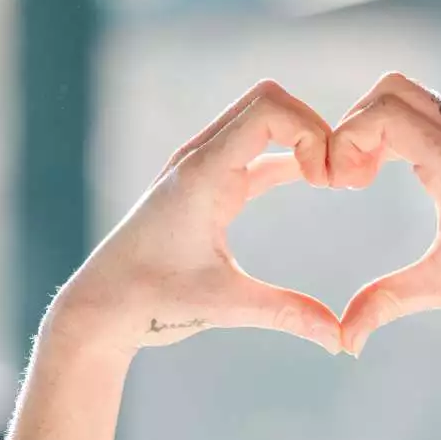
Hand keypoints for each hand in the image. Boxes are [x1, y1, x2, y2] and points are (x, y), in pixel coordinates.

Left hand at [46, 80, 341, 357]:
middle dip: (314, 127)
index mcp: (203, 175)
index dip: (312, 132)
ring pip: (262, 119)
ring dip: (301, 138)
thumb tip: (340, 339)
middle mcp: (200, 159)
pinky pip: (256, 150)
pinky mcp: (207, 183)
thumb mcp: (224, 306)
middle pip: (269, 100)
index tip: (330, 182)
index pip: (268, 110)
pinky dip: (288, 156)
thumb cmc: (150, 303)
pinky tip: (316, 182)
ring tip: (332, 181)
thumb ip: (287, 313)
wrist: (100, 307)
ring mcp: (202, 167)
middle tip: (339, 177)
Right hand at [329, 73, 440, 354]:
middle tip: (347, 179)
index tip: (336, 185)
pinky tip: (396, 178)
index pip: (383, 114)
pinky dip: (402, 134)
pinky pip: (431, 117)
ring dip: (378, 128)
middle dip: (355, 125)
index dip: (345, 140)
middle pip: (391, 90)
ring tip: (364, 179)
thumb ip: (388, 303)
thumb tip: (344, 341)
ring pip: (412, 98)